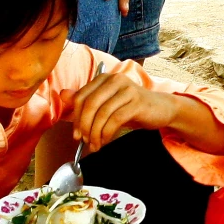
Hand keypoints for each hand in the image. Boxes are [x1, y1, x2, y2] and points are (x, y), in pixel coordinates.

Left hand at [61, 72, 176, 151]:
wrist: (160, 109)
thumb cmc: (130, 108)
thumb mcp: (106, 104)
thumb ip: (85, 100)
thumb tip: (63, 95)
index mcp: (103, 78)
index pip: (81, 97)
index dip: (76, 118)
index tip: (76, 135)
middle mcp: (114, 80)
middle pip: (90, 105)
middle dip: (84, 127)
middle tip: (85, 142)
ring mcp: (126, 90)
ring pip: (102, 114)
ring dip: (96, 133)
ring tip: (95, 145)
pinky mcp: (136, 102)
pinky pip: (115, 120)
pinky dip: (107, 133)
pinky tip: (105, 141)